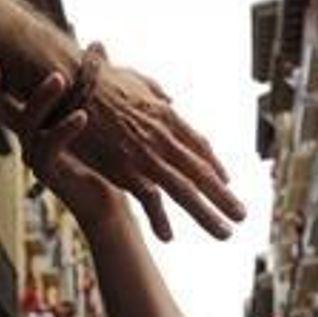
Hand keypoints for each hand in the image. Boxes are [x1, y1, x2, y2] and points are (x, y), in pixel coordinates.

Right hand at [0, 62, 125, 230]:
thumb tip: (98, 44)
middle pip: (4, 110)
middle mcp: (26, 137)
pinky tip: (81, 116)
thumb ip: (90, 82)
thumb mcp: (93, 110)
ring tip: (60, 79)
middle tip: (18, 58)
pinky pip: (49, 148)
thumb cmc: (97, 152)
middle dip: (2, 86)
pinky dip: (64, 129)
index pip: (6, 97)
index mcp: (32, 122)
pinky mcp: (46, 172)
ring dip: (41, 99)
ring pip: (27, 125)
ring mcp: (33, 155)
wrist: (104, 197)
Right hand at [64, 51, 244, 240]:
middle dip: (223, 196)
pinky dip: (159, 219)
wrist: (75, 82)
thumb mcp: (136, 79)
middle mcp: (164, 138)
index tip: (226, 180)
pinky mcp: (125, 169)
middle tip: (242, 216)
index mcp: (167, 117)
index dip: (214, 166)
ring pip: (185, 190)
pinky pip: (148, 199)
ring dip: (207, 214)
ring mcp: (147, 155)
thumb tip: (170, 99)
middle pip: (201, 172)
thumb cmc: (99, 78)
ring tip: (225, 234)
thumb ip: (156, 92)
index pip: (198, 147)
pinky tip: (168, 238)